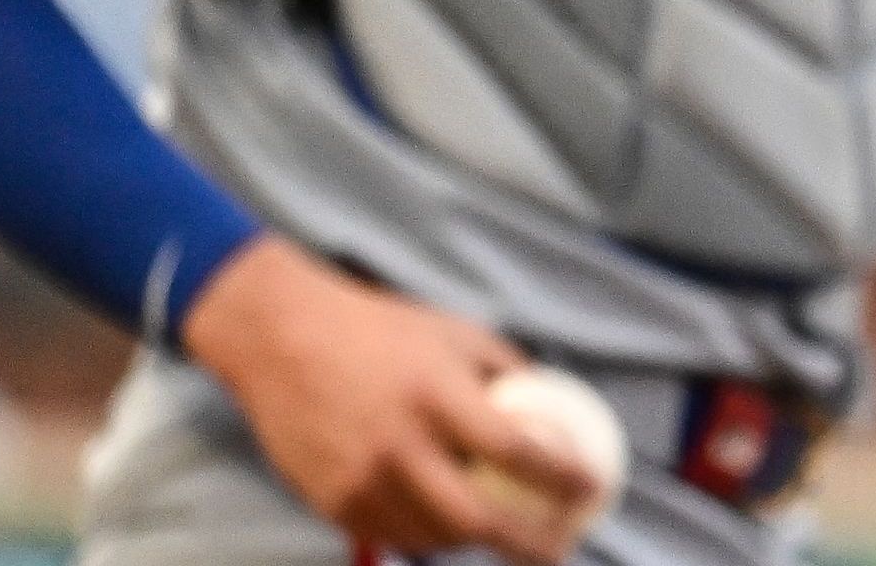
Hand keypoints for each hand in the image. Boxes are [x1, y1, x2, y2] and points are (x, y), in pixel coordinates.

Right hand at [179, 236, 598, 563]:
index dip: (559, 477)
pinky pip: (392, 535)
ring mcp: (360, 479)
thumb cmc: (381, 331)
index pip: (513, 450)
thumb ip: (505, 372)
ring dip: (474, 542)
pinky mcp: (330, 501)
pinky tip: (446, 528)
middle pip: (474, 517)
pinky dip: (426, 538)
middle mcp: (398, 443)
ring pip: (432, 537)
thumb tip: (557, 409)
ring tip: (503, 534)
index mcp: (436, 395)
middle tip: (558, 548)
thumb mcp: (453, 333)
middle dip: (527, 544)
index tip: (591, 487)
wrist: (283, 340)